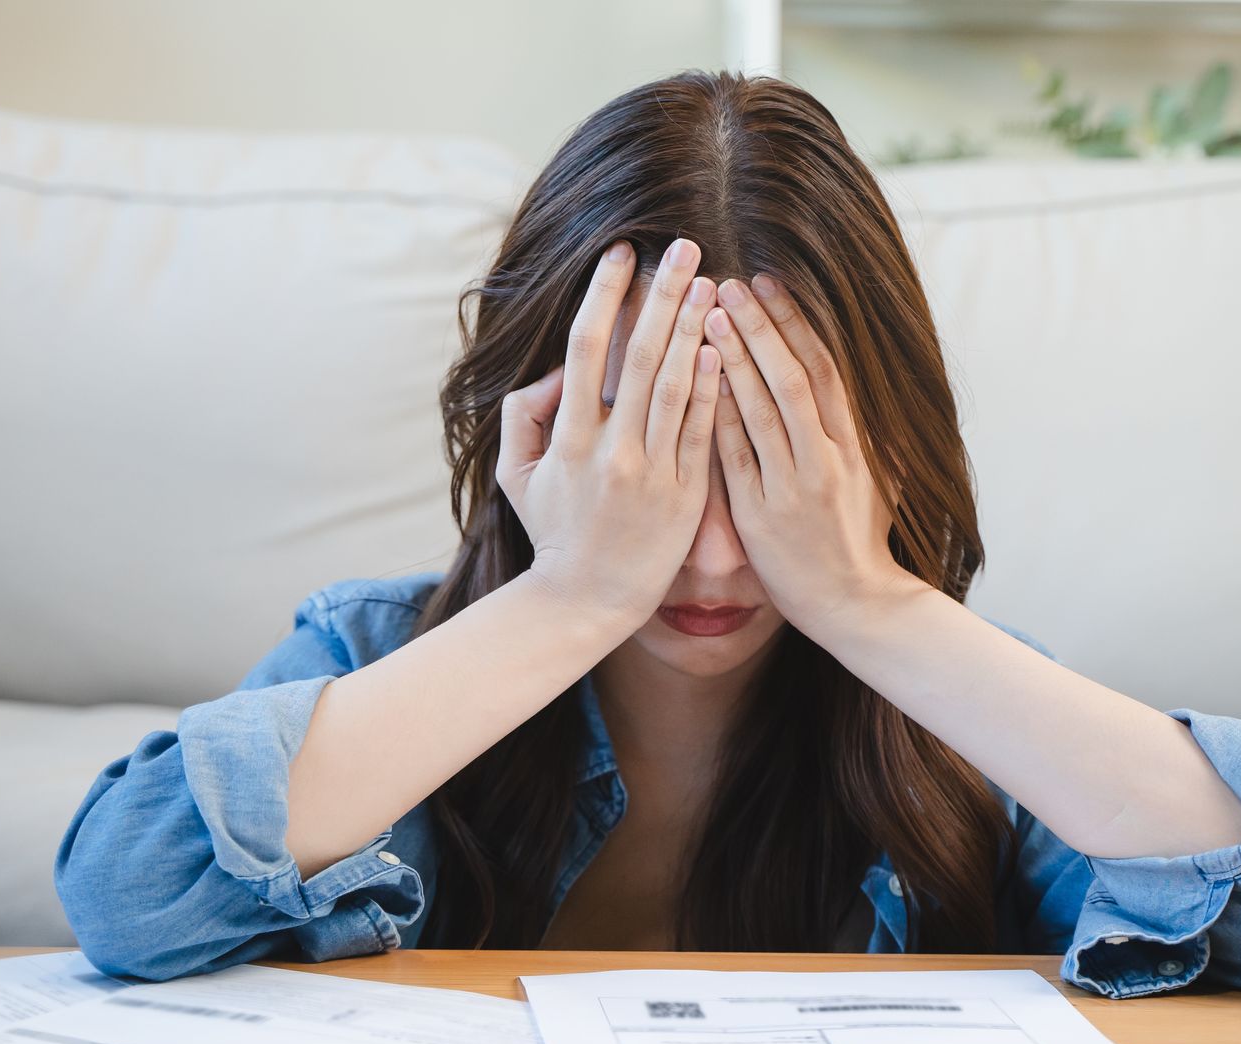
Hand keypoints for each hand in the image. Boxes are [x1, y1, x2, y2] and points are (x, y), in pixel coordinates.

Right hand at [497, 237, 722, 623]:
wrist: (587, 600)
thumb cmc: (553, 532)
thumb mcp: (516, 475)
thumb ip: (525, 415)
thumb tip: (555, 373)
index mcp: (568, 438)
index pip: (586, 348)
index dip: (605, 295)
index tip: (621, 253)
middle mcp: (610, 450)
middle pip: (639, 356)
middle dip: (662, 295)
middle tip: (684, 246)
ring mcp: (651, 473)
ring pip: (676, 387)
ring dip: (694, 330)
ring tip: (710, 283)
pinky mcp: (685, 496)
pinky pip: (702, 433)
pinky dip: (712, 390)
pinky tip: (723, 348)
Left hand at [702, 274, 908, 635]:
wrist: (855, 604)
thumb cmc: (860, 540)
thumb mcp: (879, 480)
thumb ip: (869, 434)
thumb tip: (868, 390)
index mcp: (853, 444)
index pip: (823, 368)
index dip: (795, 322)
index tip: (769, 283)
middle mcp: (825, 458)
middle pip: (792, 377)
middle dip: (760, 327)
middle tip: (728, 283)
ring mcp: (792, 487)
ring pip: (762, 409)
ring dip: (734, 359)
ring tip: (707, 315)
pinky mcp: (762, 516)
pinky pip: (735, 457)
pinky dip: (717, 416)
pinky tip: (695, 382)